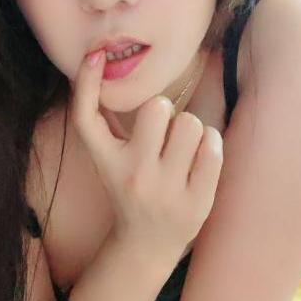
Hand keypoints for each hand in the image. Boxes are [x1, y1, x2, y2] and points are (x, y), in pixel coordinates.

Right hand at [70, 49, 223, 264]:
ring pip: (191, 123)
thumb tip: (96, 59)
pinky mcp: (197, 202)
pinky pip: (213, 146)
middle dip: (165, 111)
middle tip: (163, 131)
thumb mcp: (107, 156)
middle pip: (157, 108)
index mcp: (106, 162)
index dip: (87, 83)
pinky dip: (211, 141)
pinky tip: (201, 154)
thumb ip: (103, 116)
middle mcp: (133, 176)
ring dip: (190, 128)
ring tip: (182, 145)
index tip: (95, 55)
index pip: (87, 118)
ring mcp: (166, 192)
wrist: (146, 245)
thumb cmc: (128, 185)